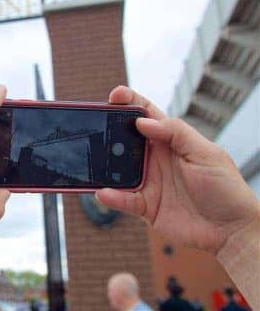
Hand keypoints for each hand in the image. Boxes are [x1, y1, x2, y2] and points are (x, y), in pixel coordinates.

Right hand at [96, 86, 259, 254]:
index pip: (146, 116)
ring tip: (93, 161)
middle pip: (125, 139)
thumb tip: (142, 122)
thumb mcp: (206, 153)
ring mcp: (149, 182)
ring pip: (117, 169)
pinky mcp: (145, 206)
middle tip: (96, 126)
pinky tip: (104, 193)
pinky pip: (123, 199)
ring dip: (104, 165)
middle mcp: (156, 159)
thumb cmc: (226, 189)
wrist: (231, 231)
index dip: (130, 103)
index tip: (115, 96)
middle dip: (108, 131)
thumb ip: (176, 133)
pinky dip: (112, 196)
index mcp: (171, 141)